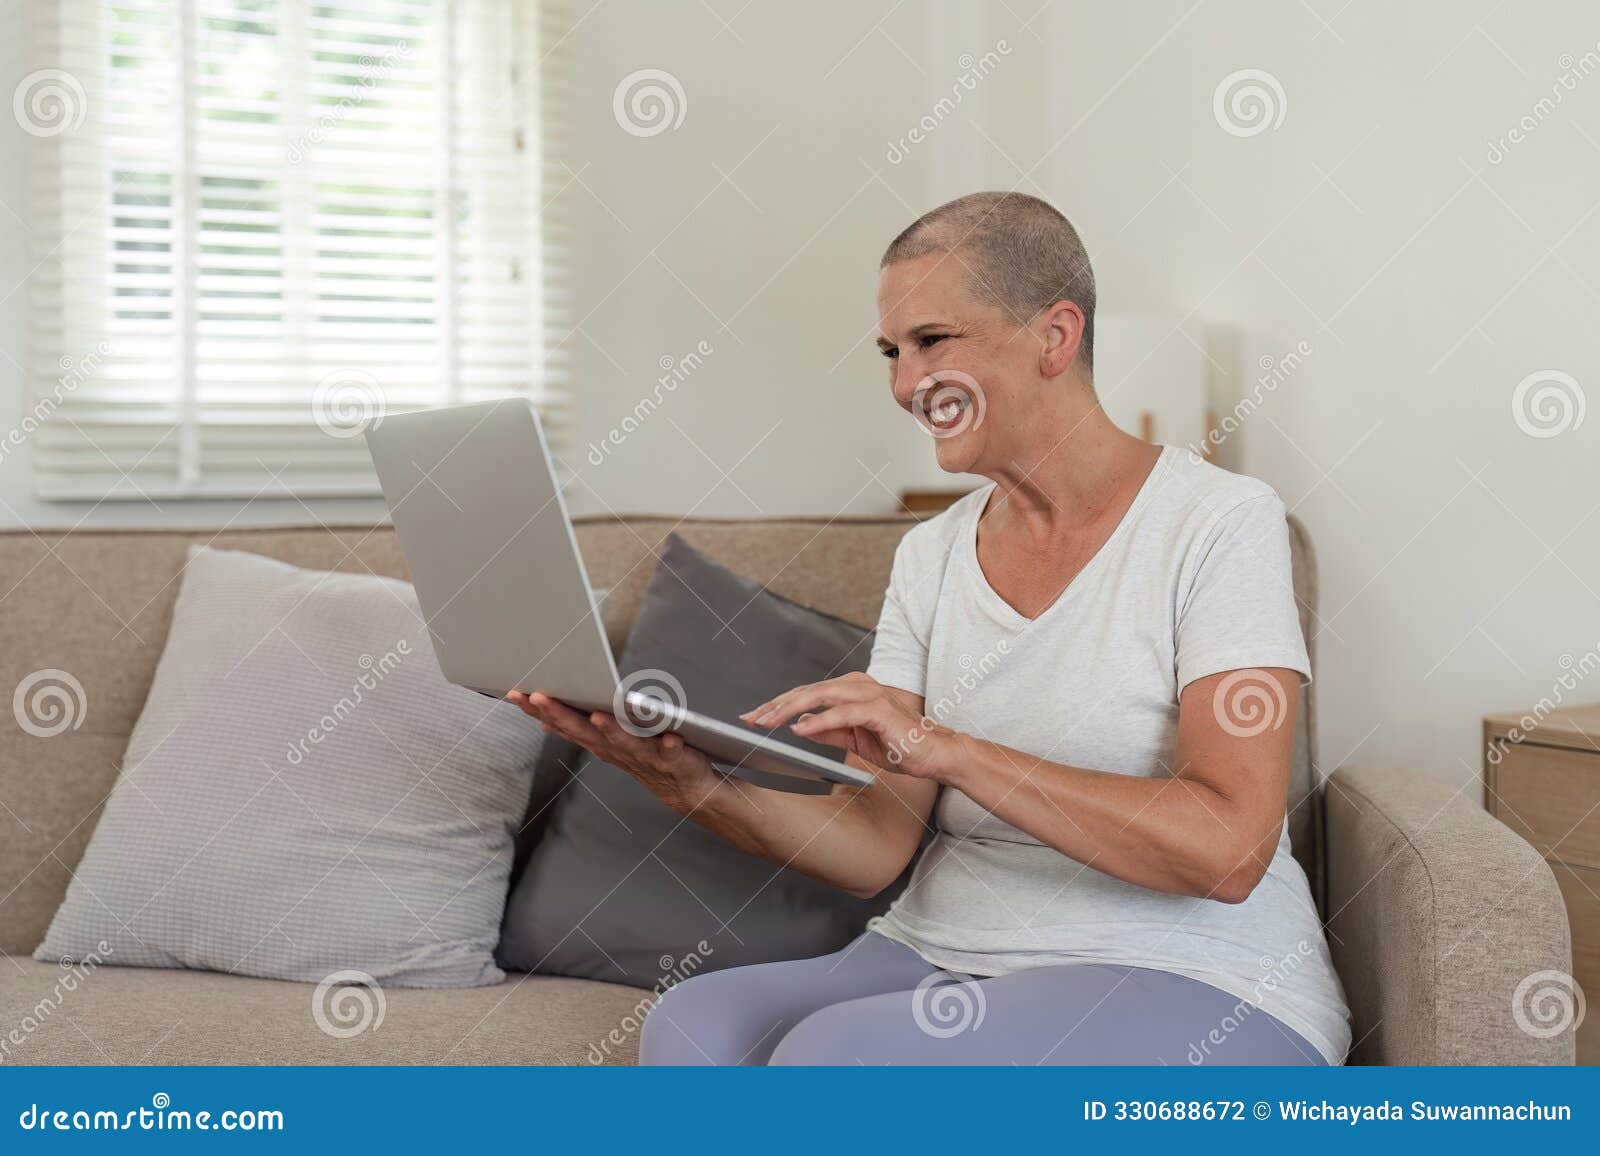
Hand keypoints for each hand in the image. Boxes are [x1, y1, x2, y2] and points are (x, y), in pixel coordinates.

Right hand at [506, 691, 722, 813]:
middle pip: (584, 732)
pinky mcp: (673, 759)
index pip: (563, 724)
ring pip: (624, 743)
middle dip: (560, 714)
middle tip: (538, 695)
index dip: (539, 711)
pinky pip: (671, 753)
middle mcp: (616, 750)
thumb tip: (544, 722)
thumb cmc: (644, 757)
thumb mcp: (608, 743)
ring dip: (610, 731)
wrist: (684, 789)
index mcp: (599, 742)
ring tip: (597, 716)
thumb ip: (580, 731)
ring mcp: (644, 756)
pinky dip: (669, 747)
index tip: (516, 693)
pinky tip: (671, 738)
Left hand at [740, 672, 958, 780]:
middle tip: (751, 719)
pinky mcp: (879, 711)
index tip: (754, 717)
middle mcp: (859, 686)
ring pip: (821, 695)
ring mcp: (869, 695)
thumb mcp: (856, 740)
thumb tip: (802, 726)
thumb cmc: (900, 745)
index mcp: (852, 690)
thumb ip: (830, 731)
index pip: (807, 694)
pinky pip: (843, 713)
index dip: (778, 705)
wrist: (936, 754)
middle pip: (808, 691)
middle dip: (775, 705)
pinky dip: (820, 720)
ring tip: (767, 722)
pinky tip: (800, 728)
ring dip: (790, 709)